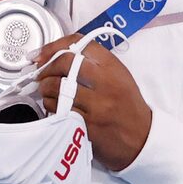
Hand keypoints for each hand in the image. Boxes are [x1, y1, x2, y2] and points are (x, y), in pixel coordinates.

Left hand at [34, 37, 152, 172]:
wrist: (143, 139)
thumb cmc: (127, 107)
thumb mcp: (118, 77)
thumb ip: (92, 63)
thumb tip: (54, 55)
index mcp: (114, 68)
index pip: (79, 43)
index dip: (53, 46)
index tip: (40, 54)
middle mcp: (106, 83)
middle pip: (64, 62)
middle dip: (45, 67)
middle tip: (39, 74)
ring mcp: (97, 105)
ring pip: (56, 86)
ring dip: (44, 88)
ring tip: (47, 92)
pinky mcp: (88, 124)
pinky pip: (57, 109)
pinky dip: (49, 106)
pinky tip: (54, 106)